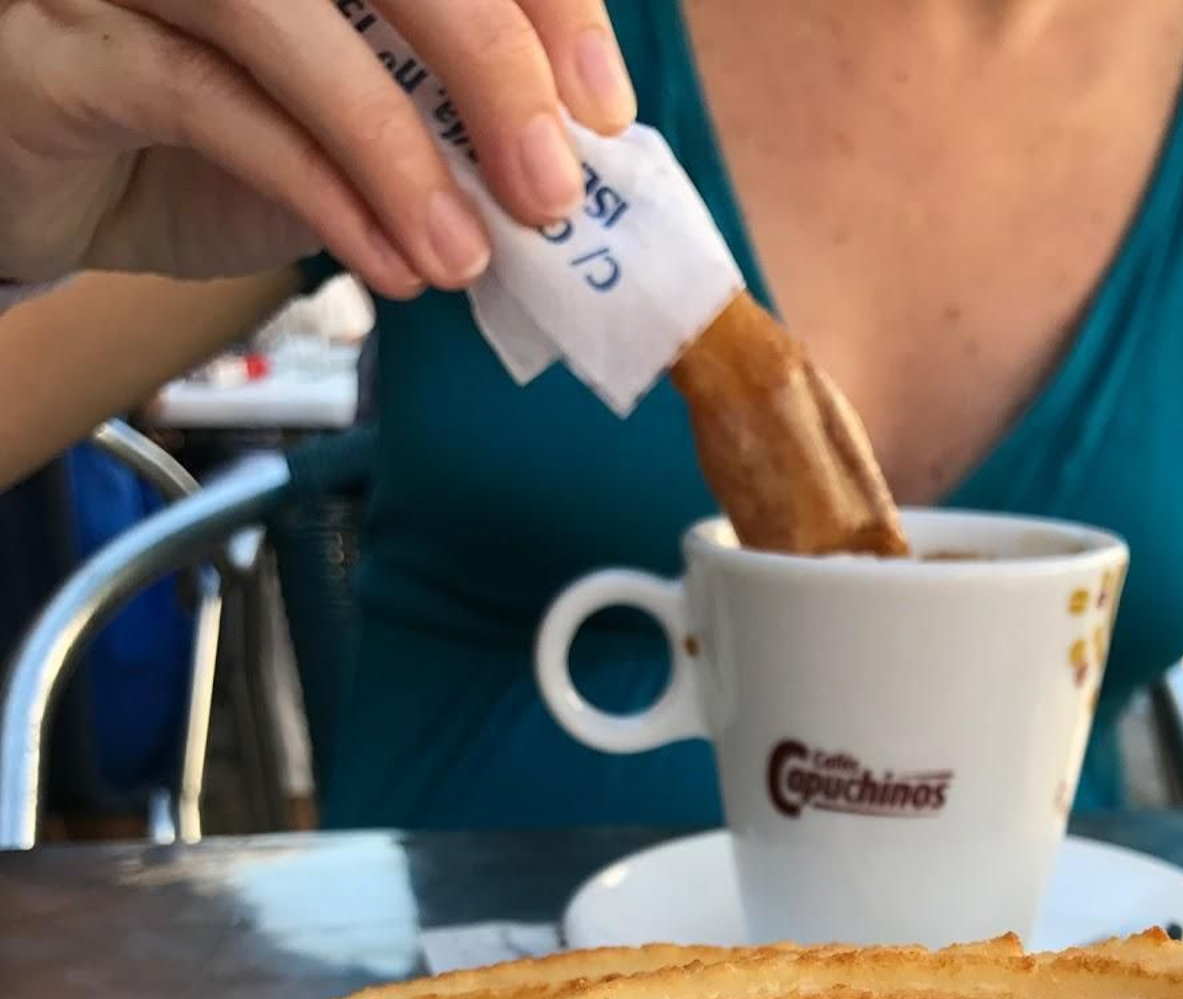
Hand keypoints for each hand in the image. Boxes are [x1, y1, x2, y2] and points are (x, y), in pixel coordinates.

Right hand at [0, 0, 635, 294]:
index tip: (604, 111)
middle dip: (490, 65)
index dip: (543, 3)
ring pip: (285, 16)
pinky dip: (317, 191)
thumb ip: (433, 124)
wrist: (46, 183)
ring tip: (463, 258)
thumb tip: (561, 173)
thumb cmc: (196, 134)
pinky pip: (208, 101)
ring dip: (398, 152)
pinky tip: (385, 265)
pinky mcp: (74, 47)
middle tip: (550, 190)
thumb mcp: (339, 126)